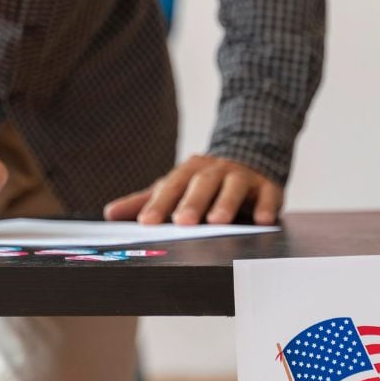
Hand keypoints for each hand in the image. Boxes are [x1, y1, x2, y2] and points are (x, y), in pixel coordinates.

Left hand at [103, 155, 282, 225]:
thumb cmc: (205, 182)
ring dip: (226, 202)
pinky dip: (267, 206)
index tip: (146, 223)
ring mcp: (243, 177)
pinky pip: (269, 195)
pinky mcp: (268, 186)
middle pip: (202, 184)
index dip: (159, 204)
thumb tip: (110, 213)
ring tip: (218, 221)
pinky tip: (263, 220)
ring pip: (234, 187)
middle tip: (183, 221)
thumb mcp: (176, 187)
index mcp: (190, 171)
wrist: (249, 157)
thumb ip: (147, 201)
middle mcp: (216, 171)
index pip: (171, 186)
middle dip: (193, 202)